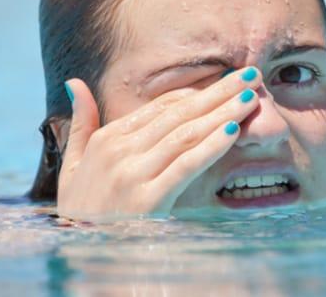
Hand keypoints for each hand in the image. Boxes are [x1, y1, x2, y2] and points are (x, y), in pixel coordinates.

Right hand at [57, 67, 261, 220]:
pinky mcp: (148, 199)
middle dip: (219, 93)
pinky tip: (233, 132)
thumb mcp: (73, 163)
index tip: (228, 81)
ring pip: (186, 135)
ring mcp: (134, 173)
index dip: (198, 92)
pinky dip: (210, 147)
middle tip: (251, 75)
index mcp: (109, 139)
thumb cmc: (81, 209)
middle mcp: (121, 150)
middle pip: (180, 114)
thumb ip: (81, 122)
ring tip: (250, 98)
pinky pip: (186, 166)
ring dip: (222, 114)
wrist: (78, 250)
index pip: (162, 107)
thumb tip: (75, 82)